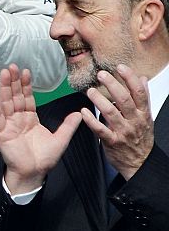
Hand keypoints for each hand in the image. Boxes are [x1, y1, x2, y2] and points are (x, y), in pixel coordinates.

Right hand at [0, 64, 81, 193]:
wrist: (34, 173)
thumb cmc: (45, 158)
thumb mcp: (60, 139)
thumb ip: (68, 126)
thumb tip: (79, 113)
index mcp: (30, 119)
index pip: (27, 98)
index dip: (26, 85)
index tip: (26, 71)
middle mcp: (18, 119)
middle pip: (15, 96)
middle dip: (13, 81)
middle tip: (12, 66)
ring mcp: (9, 124)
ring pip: (5, 102)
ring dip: (4, 87)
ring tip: (4, 73)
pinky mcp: (1, 132)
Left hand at [84, 65, 155, 179]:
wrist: (140, 163)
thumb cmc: (141, 137)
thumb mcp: (146, 117)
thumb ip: (142, 98)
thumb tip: (142, 78)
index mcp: (143, 114)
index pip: (139, 93)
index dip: (130, 78)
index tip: (120, 67)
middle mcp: (134, 121)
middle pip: (124, 100)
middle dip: (113, 85)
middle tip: (101, 74)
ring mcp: (123, 132)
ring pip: (111, 113)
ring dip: (99, 100)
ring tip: (90, 91)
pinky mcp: (112, 141)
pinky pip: (100, 130)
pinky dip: (91, 120)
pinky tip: (83, 111)